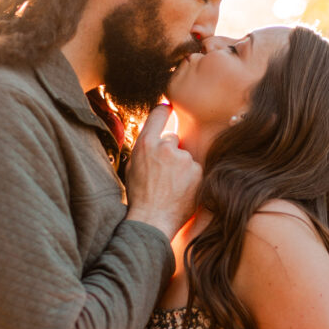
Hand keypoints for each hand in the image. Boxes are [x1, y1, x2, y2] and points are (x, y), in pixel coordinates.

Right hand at [125, 104, 200, 239]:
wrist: (152, 220)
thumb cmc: (139, 196)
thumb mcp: (132, 167)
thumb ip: (144, 148)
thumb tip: (155, 135)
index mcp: (145, 144)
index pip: (158, 114)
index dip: (164, 111)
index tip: (168, 108)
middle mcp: (165, 147)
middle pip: (173, 139)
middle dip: (170, 152)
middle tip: (163, 174)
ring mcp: (183, 159)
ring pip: (185, 156)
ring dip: (181, 167)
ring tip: (171, 186)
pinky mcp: (196, 171)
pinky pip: (195, 169)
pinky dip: (191, 178)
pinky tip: (181, 191)